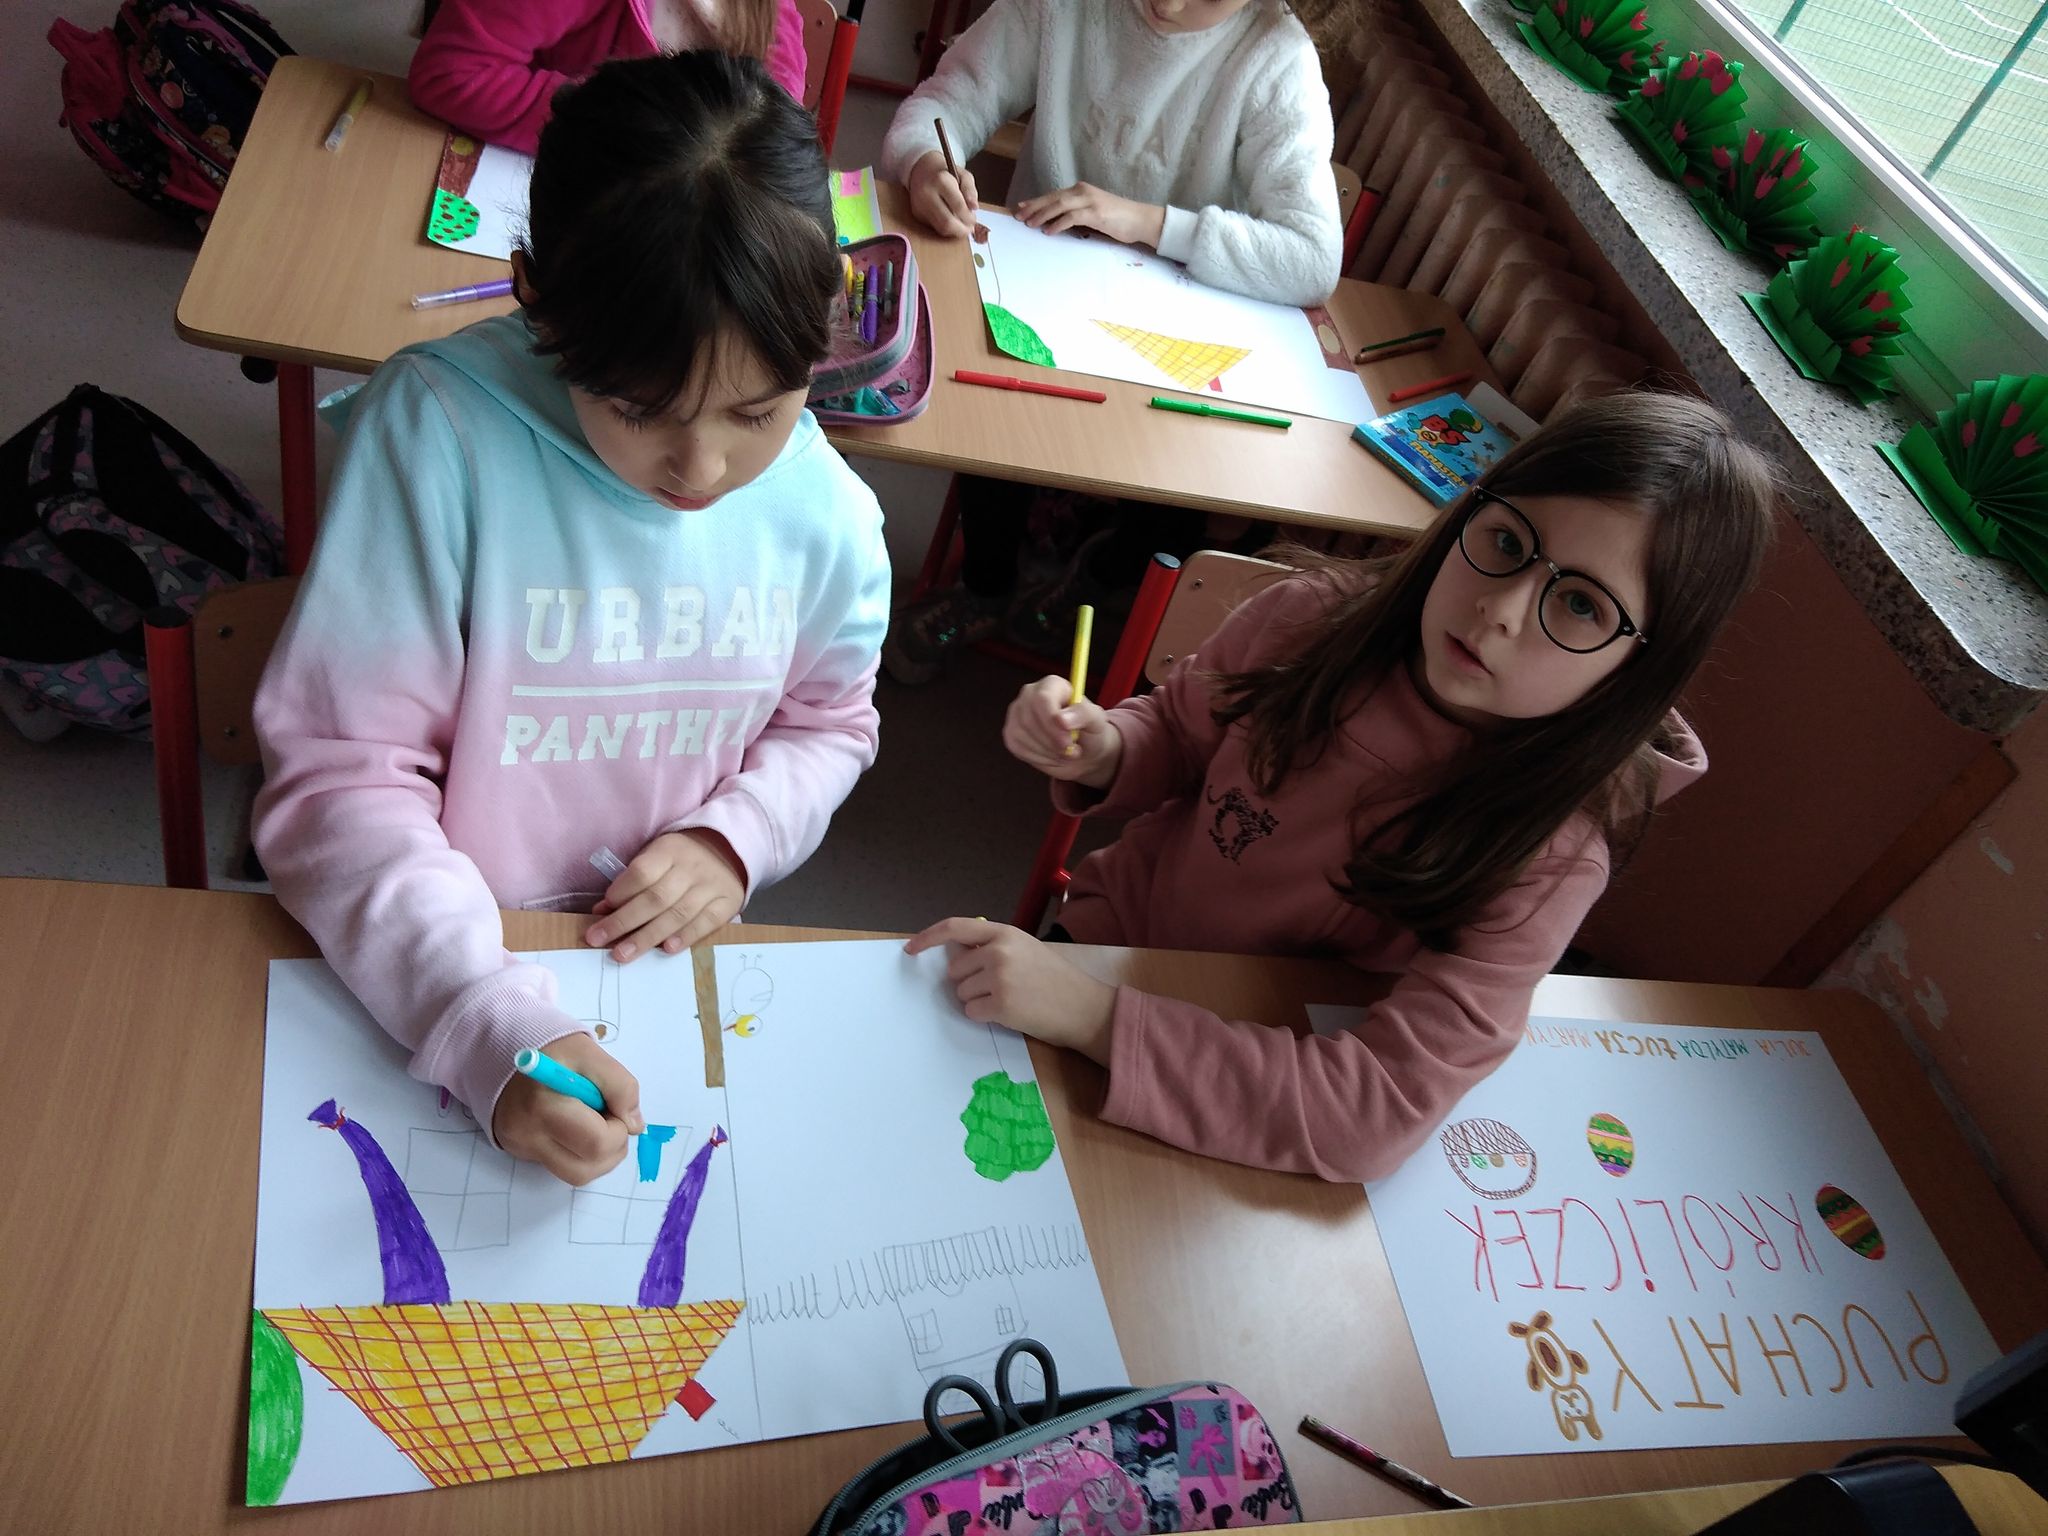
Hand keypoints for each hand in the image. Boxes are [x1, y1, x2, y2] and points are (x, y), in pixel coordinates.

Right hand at [491, 1031, 643, 1184]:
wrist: (504, 1050)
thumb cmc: (552, 1049)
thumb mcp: (591, 1054)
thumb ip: (620, 1086)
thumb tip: (635, 1125)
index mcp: (544, 1107)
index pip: (595, 1143)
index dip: (619, 1131)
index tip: (615, 1108)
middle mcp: (529, 1136)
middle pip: (585, 1169)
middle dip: (613, 1149)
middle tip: (611, 1120)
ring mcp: (523, 1148)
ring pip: (575, 1175)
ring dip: (600, 1157)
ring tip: (598, 1124)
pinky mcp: (522, 1152)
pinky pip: (562, 1166)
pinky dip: (582, 1154)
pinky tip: (579, 1127)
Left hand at [586, 829, 743, 960]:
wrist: (726, 853)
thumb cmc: (679, 861)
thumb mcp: (654, 859)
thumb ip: (630, 884)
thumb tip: (602, 911)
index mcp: (669, 850)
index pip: (642, 872)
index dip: (620, 893)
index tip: (600, 911)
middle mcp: (692, 867)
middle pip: (656, 898)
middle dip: (624, 922)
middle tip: (599, 940)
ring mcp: (712, 886)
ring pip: (677, 914)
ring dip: (648, 937)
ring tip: (623, 954)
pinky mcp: (728, 903)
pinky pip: (706, 923)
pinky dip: (686, 937)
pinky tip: (666, 949)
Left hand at [905, 919, 1117, 1063]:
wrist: (1084, 1006)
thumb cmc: (1055, 979)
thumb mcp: (1024, 948)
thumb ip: (992, 946)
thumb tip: (956, 955)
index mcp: (1004, 932)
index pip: (955, 928)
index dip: (928, 937)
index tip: (910, 949)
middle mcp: (999, 951)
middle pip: (955, 970)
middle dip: (968, 982)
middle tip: (999, 987)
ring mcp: (999, 977)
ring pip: (962, 993)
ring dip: (978, 1001)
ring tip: (1010, 999)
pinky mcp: (1001, 1004)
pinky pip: (971, 1012)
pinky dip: (984, 1016)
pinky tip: (1009, 1013)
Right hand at [908, 150, 979, 238]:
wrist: (922, 170)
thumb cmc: (946, 174)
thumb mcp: (963, 175)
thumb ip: (970, 190)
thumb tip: (974, 207)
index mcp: (940, 180)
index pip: (958, 206)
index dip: (969, 217)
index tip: (974, 219)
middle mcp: (927, 194)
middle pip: (947, 222)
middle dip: (962, 230)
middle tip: (969, 228)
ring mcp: (920, 205)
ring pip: (941, 228)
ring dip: (954, 231)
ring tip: (962, 226)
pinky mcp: (917, 214)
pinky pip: (934, 227)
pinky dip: (946, 228)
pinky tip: (951, 222)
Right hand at [1003, 675, 1121, 786]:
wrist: (1081, 751)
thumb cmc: (1090, 730)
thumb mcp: (1096, 721)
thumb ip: (1083, 714)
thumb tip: (1062, 719)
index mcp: (1052, 685)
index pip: (1042, 699)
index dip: (1052, 721)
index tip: (1068, 740)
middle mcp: (1030, 694)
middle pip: (1029, 718)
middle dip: (1052, 741)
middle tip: (1073, 752)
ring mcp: (1017, 713)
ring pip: (1022, 735)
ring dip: (1048, 752)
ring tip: (1066, 753)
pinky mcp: (1011, 733)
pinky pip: (1018, 747)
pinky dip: (1039, 757)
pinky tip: (1052, 755)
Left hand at [1014, 183, 1164, 246]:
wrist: (1140, 219)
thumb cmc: (1118, 218)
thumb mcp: (1093, 212)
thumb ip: (1076, 213)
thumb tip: (1056, 222)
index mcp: (1081, 190)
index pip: (1054, 195)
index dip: (1036, 201)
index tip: (1021, 208)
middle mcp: (1083, 191)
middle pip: (1052, 198)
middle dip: (1034, 207)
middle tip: (1018, 216)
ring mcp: (1089, 200)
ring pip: (1059, 205)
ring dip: (1042, 215)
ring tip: (1029, 224)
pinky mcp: (1095, 212)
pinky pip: (1071, 217)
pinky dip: (1058, 224)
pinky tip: (1048, 231)